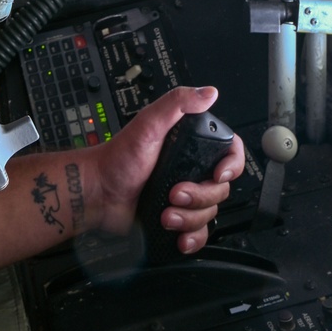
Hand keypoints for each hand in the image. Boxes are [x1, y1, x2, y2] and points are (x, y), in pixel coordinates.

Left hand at [88, 86, 243, 254]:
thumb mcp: (148, 124)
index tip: (217, 174)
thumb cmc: (117, 159)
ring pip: (210, 212)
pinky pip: (200, 232)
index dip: (231, 165)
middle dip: (199, 196)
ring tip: (166, 212)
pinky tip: (179, 236)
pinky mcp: (179, 217)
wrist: (99, 195)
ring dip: (189, 217)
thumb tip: (208, 93)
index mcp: (190, 145)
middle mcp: (191, 169)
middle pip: (220, 189)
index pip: (230, 152)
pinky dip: (192, 237)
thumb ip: (176, 103)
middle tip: (174, 192)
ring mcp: (186, 195)